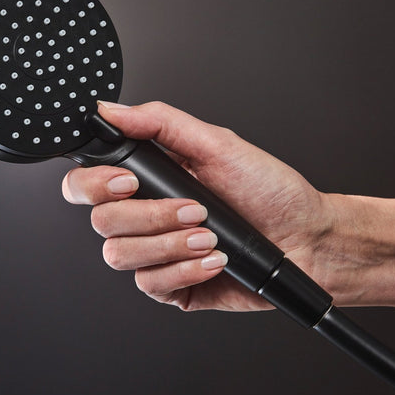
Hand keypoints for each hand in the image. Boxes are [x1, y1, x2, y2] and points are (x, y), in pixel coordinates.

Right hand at [61, 101, 337, 311]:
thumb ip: (160, 123)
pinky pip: (150, 284)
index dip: (95, 184)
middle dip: (149, 216)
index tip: (129, 181)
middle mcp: (143, 217)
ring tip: (209, 236)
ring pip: (119, 255)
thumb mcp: (217, 145)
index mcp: (147, 180)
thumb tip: (112, 109)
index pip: (87, 183)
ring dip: (169, 244)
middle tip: (193, 208)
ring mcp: (154, 253)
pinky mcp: (170, 286)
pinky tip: (214, 260)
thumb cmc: (270, 190)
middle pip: (100, 221)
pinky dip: (185, 269)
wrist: (308, 239)